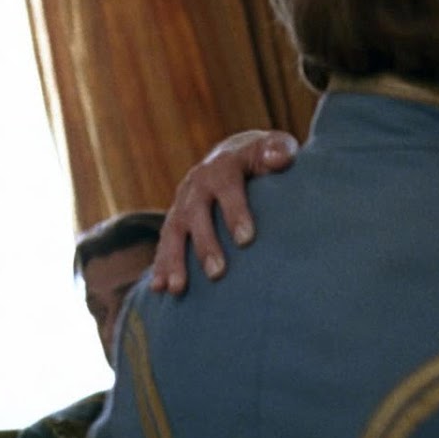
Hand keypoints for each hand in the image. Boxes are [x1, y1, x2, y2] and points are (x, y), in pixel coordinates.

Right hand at [150, 130, 299, 293]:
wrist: (232, 157)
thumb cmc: (263, 159)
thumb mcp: (274, 148)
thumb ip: (279, 150)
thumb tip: (279, 158)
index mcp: (223, 166)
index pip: (227, 187)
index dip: (235, 211)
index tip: (246, 239)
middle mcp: (197, 184)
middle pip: (196, 213)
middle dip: (205, 244)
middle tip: (217, 273)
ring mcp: (183, 203)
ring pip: (174, 231)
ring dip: (174, 260)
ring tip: (178, 289)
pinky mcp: (176, 220)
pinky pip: (164, 243)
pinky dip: (160, 265)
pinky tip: (159, 289)